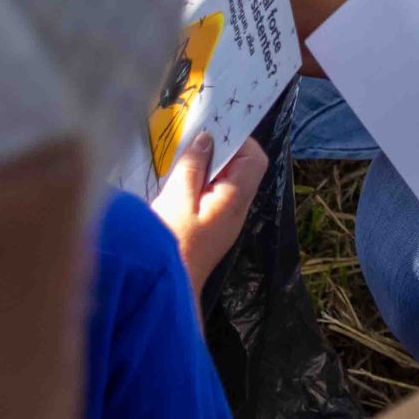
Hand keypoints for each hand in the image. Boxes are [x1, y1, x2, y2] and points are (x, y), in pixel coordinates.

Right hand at [153, 132, 267, 299]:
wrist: (165, 288)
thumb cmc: (171, 243)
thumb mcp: (177, 199)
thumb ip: (193, 166)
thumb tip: (207, 139)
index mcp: (234, 200)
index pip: (254, 159)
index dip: (238, 140)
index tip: (212, 130)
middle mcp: (236, 209)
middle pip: (244, 168)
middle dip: (222, 149)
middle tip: (195, 140)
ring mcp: (226, 219)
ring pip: (229, 180)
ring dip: (210, 165)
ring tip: (185, 157)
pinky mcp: (212, 226)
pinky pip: (216, 194)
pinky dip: (203, 181)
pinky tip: (182, 180)